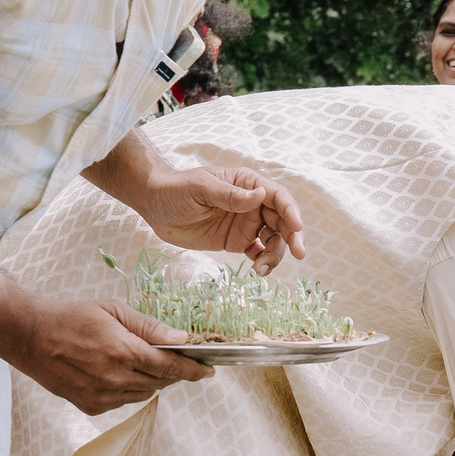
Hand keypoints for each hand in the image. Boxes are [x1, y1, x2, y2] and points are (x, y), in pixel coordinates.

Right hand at [9, 296, 210, 415]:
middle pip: (160, 382)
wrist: (28, 335)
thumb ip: (150, 328)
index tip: (208, 371)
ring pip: (143, 393)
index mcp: (123, 352)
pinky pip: (123, 401)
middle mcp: (115, 379)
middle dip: (171, 372)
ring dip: (149, 380)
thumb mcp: (113, 311)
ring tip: (138, 361)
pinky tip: (117, 372)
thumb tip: (182, 340)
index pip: (171, 368)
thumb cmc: (70, 316)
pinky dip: (128, 389)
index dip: (193, 371)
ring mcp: (102, 397)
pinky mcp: (91, 407)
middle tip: (174, 359)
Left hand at [140, 162, 307, 272]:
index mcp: (247, 184)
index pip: (277, 196)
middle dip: (293, 236)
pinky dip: (263, 262)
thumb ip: (229, 195)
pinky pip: (259, 253)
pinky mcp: (237, 242)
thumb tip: (260, 195)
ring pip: (274, 240)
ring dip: (276, 254)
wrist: (155, 206)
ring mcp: (247, 224)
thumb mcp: (201, 188)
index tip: (296, 227)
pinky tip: (257, 271)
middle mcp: (252, 204)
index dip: (290, 211)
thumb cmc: (176, 189)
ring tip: (263, 269)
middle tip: (299, 253)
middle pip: (282, 220)